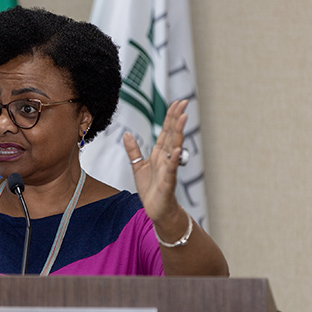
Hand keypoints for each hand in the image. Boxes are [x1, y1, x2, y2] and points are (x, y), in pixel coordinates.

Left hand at [123, 100, 187, 222]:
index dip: (170, 116)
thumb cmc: (150, 189)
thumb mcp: (137, 167)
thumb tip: (127, 134)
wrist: (156, 209)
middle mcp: (166, 158)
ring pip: (174, 147)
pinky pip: (172, 169)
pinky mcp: (168, 181)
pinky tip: (177, 150)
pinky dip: (174, 159)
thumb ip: (133, 150)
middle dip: (177, 118)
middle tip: (184, 102)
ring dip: (178, 133)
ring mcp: (168, 169)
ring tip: (183, 118)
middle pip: (172, 134)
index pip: (165, 131)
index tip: (177, 102)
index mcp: (159, 153)